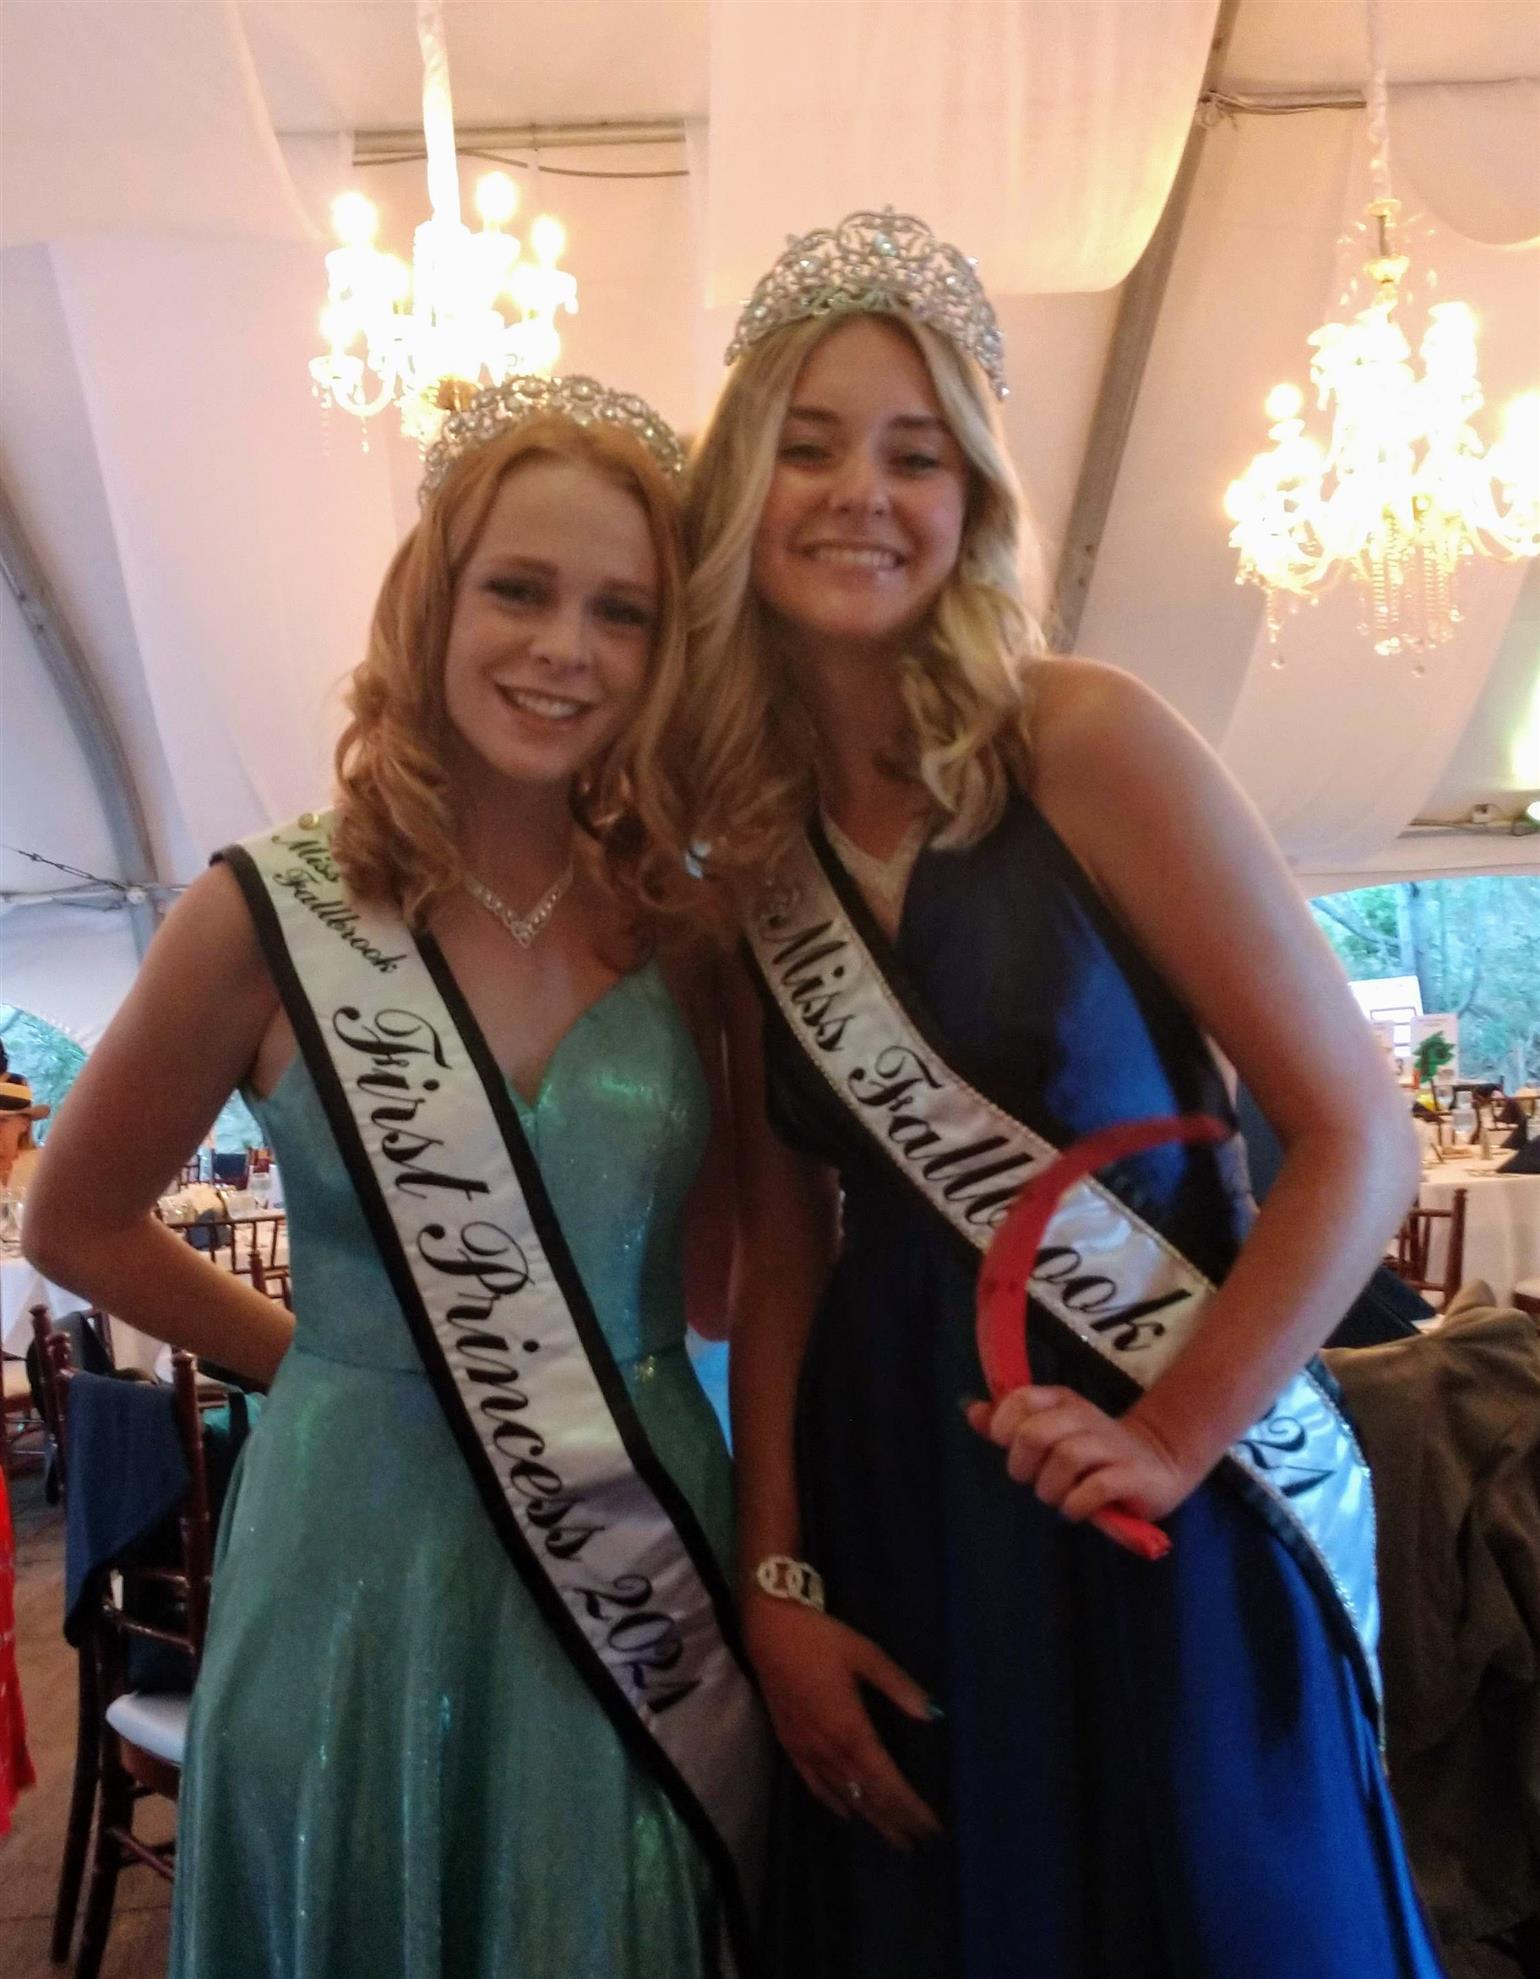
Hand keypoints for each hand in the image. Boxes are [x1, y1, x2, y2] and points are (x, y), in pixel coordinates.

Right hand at [743, 1592, 941, 1849]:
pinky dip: (833, 1803)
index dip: (909, 1806)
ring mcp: (806, 1749)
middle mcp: (829, 1749)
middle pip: (867, 1795)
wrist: (769, 1629)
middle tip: (917, 1843)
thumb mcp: (866, 1654)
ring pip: (844, 1795)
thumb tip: (932, 1713)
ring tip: (892, 1837)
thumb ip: (898, 1686)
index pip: (887, 1781)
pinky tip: (847, 1814)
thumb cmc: (821, 1639)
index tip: (932, 1827)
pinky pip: (814, 1784)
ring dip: (870, 1817)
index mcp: (851, 1730)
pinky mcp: (789, 1743)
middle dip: (894, 1820)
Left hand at [965, 1386, 1197, 1524]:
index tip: (1009, 1446)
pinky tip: (1076, 1509)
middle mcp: (1085, 1418)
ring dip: (1050, 1488)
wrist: (1159, 1464)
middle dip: (1022, 1465)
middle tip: (1031, 1479)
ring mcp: (1110, 1446)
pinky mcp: (1132, 1476)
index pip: (1020, 1399)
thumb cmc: (1093, 1452)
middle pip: (1036, 1433)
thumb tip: (972, 1411)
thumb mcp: (1052, 1432)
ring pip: (1065, 1459)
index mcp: (1062, 1402)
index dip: (1003, 1426)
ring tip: (1057, 1497)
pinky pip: (1094, 1488)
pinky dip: (1077, 1505)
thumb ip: (1011, 1425)